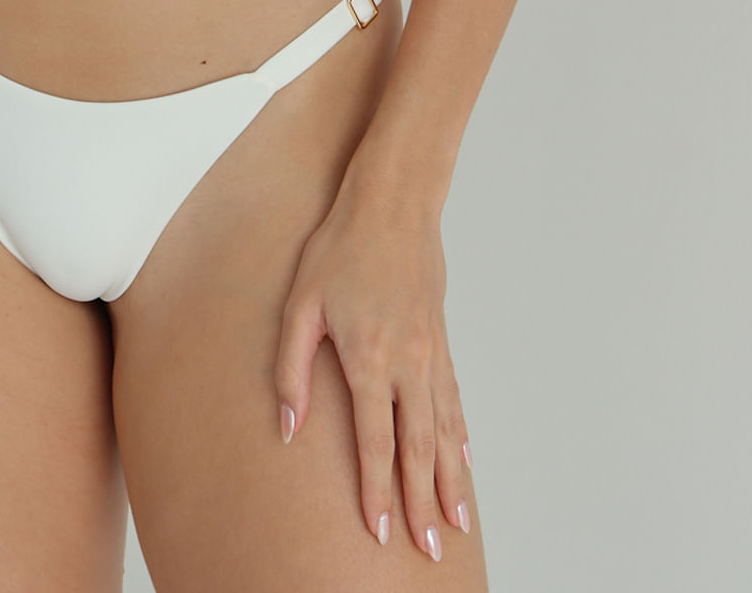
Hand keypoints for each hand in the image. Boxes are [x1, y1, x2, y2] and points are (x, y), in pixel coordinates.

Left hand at [273, 162, 472, 559]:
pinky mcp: (441, 341)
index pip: (375, 442)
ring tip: (455, 523)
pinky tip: (464, 460)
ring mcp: (431, 354)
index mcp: (370, 360)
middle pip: (419, 450)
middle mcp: (408, 365)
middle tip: (426, 548)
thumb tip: (287, 428)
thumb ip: (291, 369)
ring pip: (445, 432)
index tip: (379, 532)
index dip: (377, 491)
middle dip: (422, 504)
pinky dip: (460, 436)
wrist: (393, 203)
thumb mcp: (301, 303)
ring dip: (451, 481)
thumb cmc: (339, 248)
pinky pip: (454, 400)